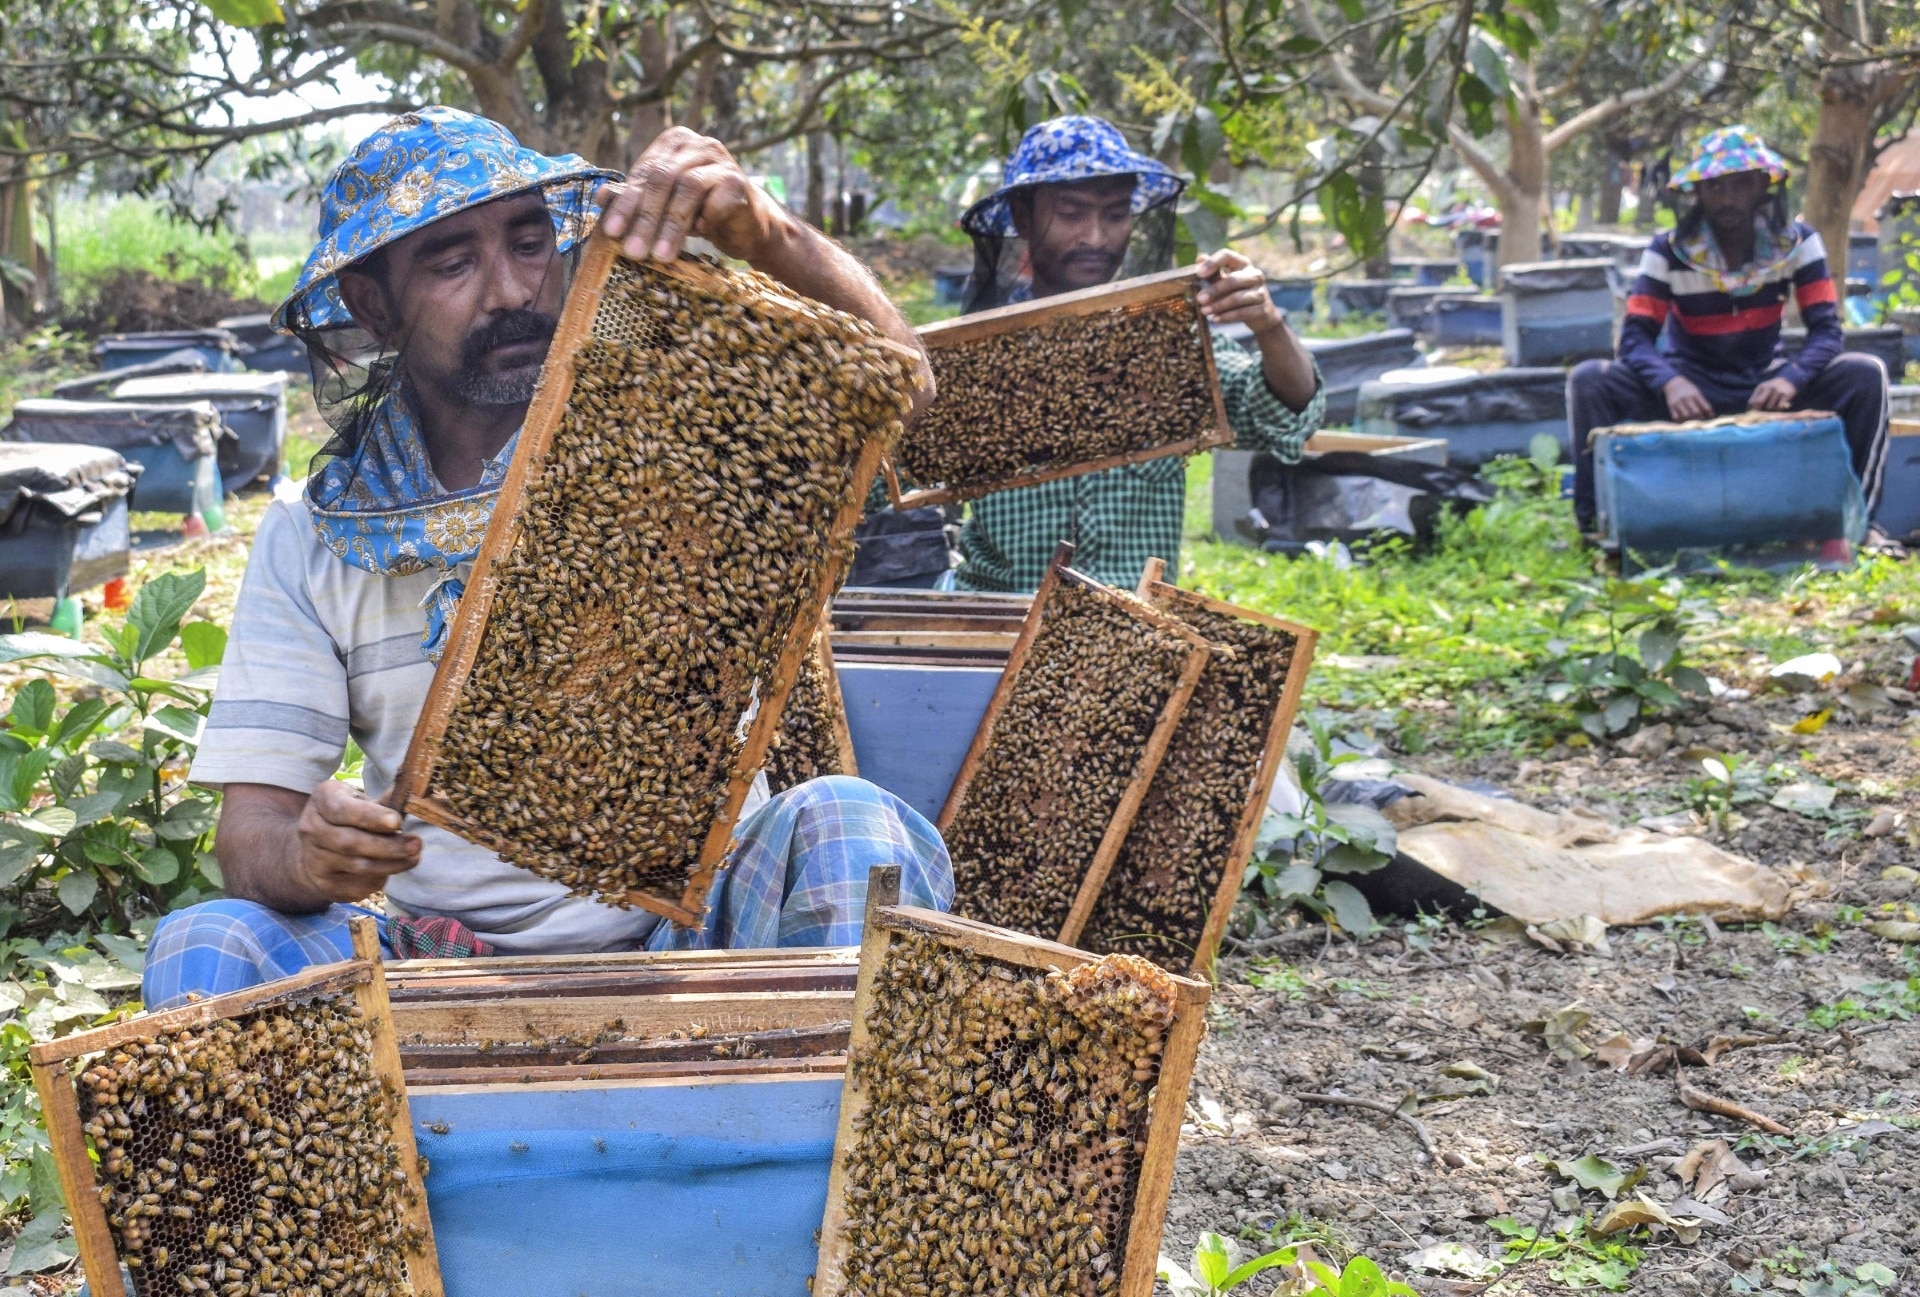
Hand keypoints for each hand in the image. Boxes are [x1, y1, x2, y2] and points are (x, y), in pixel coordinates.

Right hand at [295, 779, 420, 904]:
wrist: (317, 850)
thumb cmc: (350, 819)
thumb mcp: (362, 802)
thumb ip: (386, 802)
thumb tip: (414, 797)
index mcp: (322, 800)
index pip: (342, 810)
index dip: (370, 817)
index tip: (397, 822)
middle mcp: (310, 828)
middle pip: (351, 842)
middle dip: (388, 846)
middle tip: (416, 844)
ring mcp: (314, 859)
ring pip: (357, 866)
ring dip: (390, 864)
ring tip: (414, 857)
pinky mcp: (324, 884)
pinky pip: (357, 885)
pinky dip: (380, 878)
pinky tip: (393, 868)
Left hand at [597, 127, 783, 264]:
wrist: (745, 226)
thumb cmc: (699, 213)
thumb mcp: (662, 206)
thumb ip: (634, 198)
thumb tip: (600, 198)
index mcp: (673, 142)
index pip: (644, 172)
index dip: (625, 203)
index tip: (611, 233)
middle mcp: (697, 144)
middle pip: (663, 178)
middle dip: (645, 218)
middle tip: (633, 251)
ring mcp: (721, 159)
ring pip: (688, 188)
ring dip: (671, 226)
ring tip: (661, 256)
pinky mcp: (739, 181)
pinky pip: (716, 202)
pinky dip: (705, 220)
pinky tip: (699, 235)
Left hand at [1195, 249, 1287, 335]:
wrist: (1261, 315)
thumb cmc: (1238, 293)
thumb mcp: (1224, 281)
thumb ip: (1213, 273)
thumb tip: (1199, 259)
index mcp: (1243, 264)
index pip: (1227, 256)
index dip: (1212, 263)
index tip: (1199, 273)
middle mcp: (1254, 275)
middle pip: (1232, 280)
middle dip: (1214, 290)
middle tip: (1199, 298)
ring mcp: (1260, 292)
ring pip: (1237, 298)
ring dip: (1218, 305)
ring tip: (1204, 311)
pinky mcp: (1262, 309)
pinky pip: (1242, 313)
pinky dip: (1226, 317)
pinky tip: (1215, 319)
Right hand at [1662, 375, 1712, 421]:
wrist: (1673, 383)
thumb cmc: (1688, 389)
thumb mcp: (1696, 392)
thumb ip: (1703, 402)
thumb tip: (1710, 415)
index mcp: (1695, 394)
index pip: (1705, 406)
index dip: (1709, 414)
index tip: (1710, 417)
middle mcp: (1687, 398)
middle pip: (1696, 412)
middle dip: (1700, 418)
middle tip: (1700, 420)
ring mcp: (1678, 403)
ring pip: (1686, 416)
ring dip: (1690, 421)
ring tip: (1692, 421)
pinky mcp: (1671, 406)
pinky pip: (1676, 417)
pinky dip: (1680, 421)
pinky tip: (1683, 420)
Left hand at [1748, 375, 1797, 411]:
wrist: (1789, 380)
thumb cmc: (1773, 388)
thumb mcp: (1763, 389)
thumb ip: (1756, 398)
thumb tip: (1749, 411)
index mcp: (1761, 387)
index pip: (1752, 401)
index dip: (1751, 410)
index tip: (1753, 415)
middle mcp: (1769, 388)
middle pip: (1759, 403)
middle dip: (1759, 410)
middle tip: (1762, 414)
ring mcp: (1778, 391)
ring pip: (1770, 407)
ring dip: (1770, 410)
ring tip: (1773, 407)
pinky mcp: (1786, 394)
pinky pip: (1779, 407)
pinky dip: (1779, 409)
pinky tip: (1780, 406)